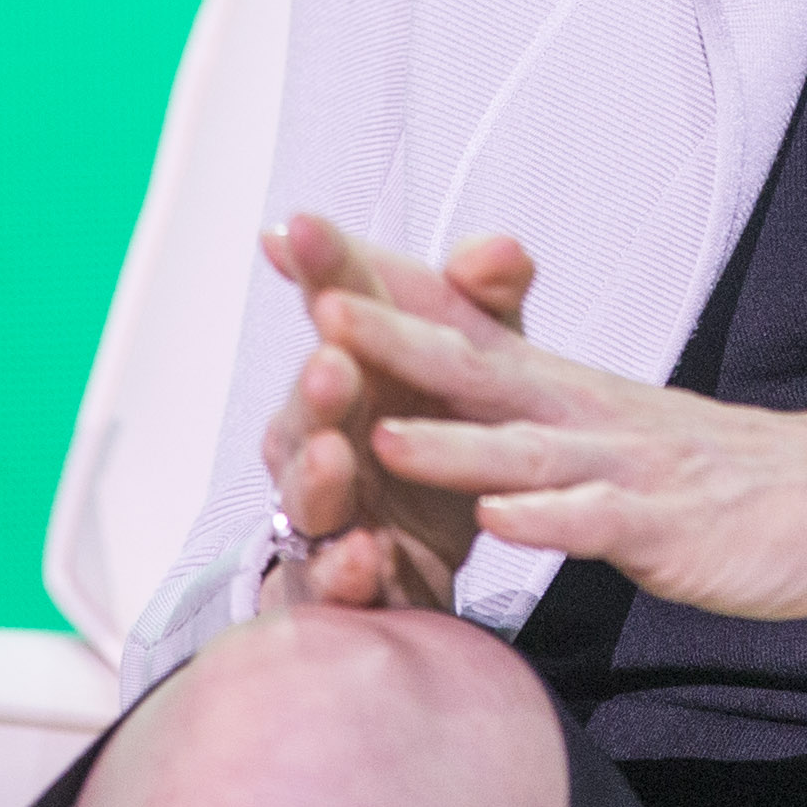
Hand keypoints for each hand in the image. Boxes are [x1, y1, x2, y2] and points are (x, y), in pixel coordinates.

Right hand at [253, 216, 541, 611]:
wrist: (420, 548)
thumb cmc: (435, 431)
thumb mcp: (480, 357)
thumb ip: (489, 302)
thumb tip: (503, 250)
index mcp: (356, 365)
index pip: (336, 307)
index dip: (322, 268)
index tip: (303, 226)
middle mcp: (325, 433)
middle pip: (309, 406)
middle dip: (317, 384)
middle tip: (333, 363)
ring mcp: (327, 509)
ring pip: (307, 492)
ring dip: (316, 476)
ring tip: (334, 457)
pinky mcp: (339, 580)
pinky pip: (331, 580)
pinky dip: (343, 570)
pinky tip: (361, 559)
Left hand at [323, 285, 806, 620]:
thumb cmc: (708, 473)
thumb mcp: (603, 427)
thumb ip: (521, 411)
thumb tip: (429, 383)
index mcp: (562, 390)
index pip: (456, 323)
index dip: (376, 287)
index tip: (294, 241)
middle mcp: (585, 414)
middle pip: (475, 367)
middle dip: (391, 337)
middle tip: (315, 301)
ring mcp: (627, 467)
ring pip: (525, 450)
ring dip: (452, 441)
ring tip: (380, 429)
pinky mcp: (667, 527)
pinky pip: (601, 523)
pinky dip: (550, 521)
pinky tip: (503, 522)